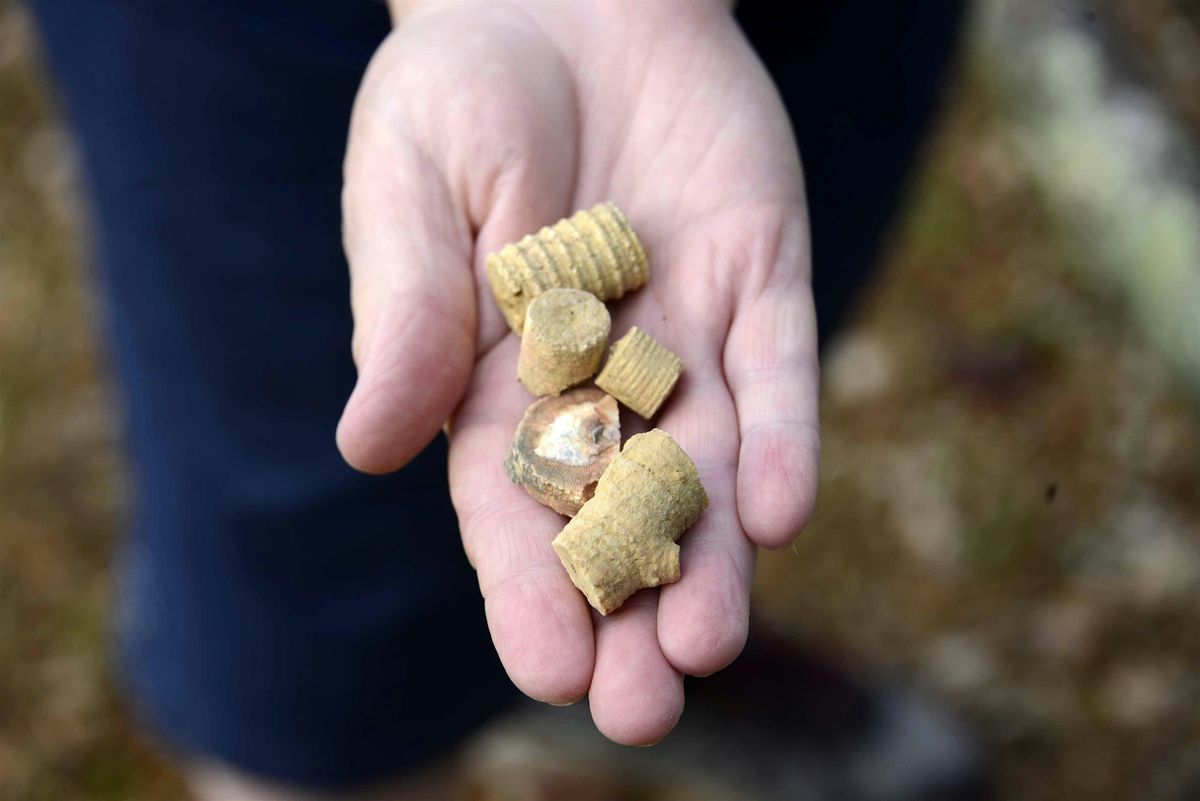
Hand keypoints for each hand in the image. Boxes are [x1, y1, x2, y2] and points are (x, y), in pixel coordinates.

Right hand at [336, 0, 817, 744]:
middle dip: (629, 612)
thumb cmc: (458, 90)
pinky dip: (782, 439)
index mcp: (499, 383)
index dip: (527, 590)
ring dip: (714, 558)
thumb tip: (369, 446)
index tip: (546, 669)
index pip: (513, 511)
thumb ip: (405, 313)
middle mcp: (604, 383)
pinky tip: (778, 511)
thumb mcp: (408, 187)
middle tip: (640, 710)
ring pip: (709, 472)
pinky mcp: (763, 280)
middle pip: (620, 518)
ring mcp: (690, 337)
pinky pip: (779, 373)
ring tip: (708, 643)